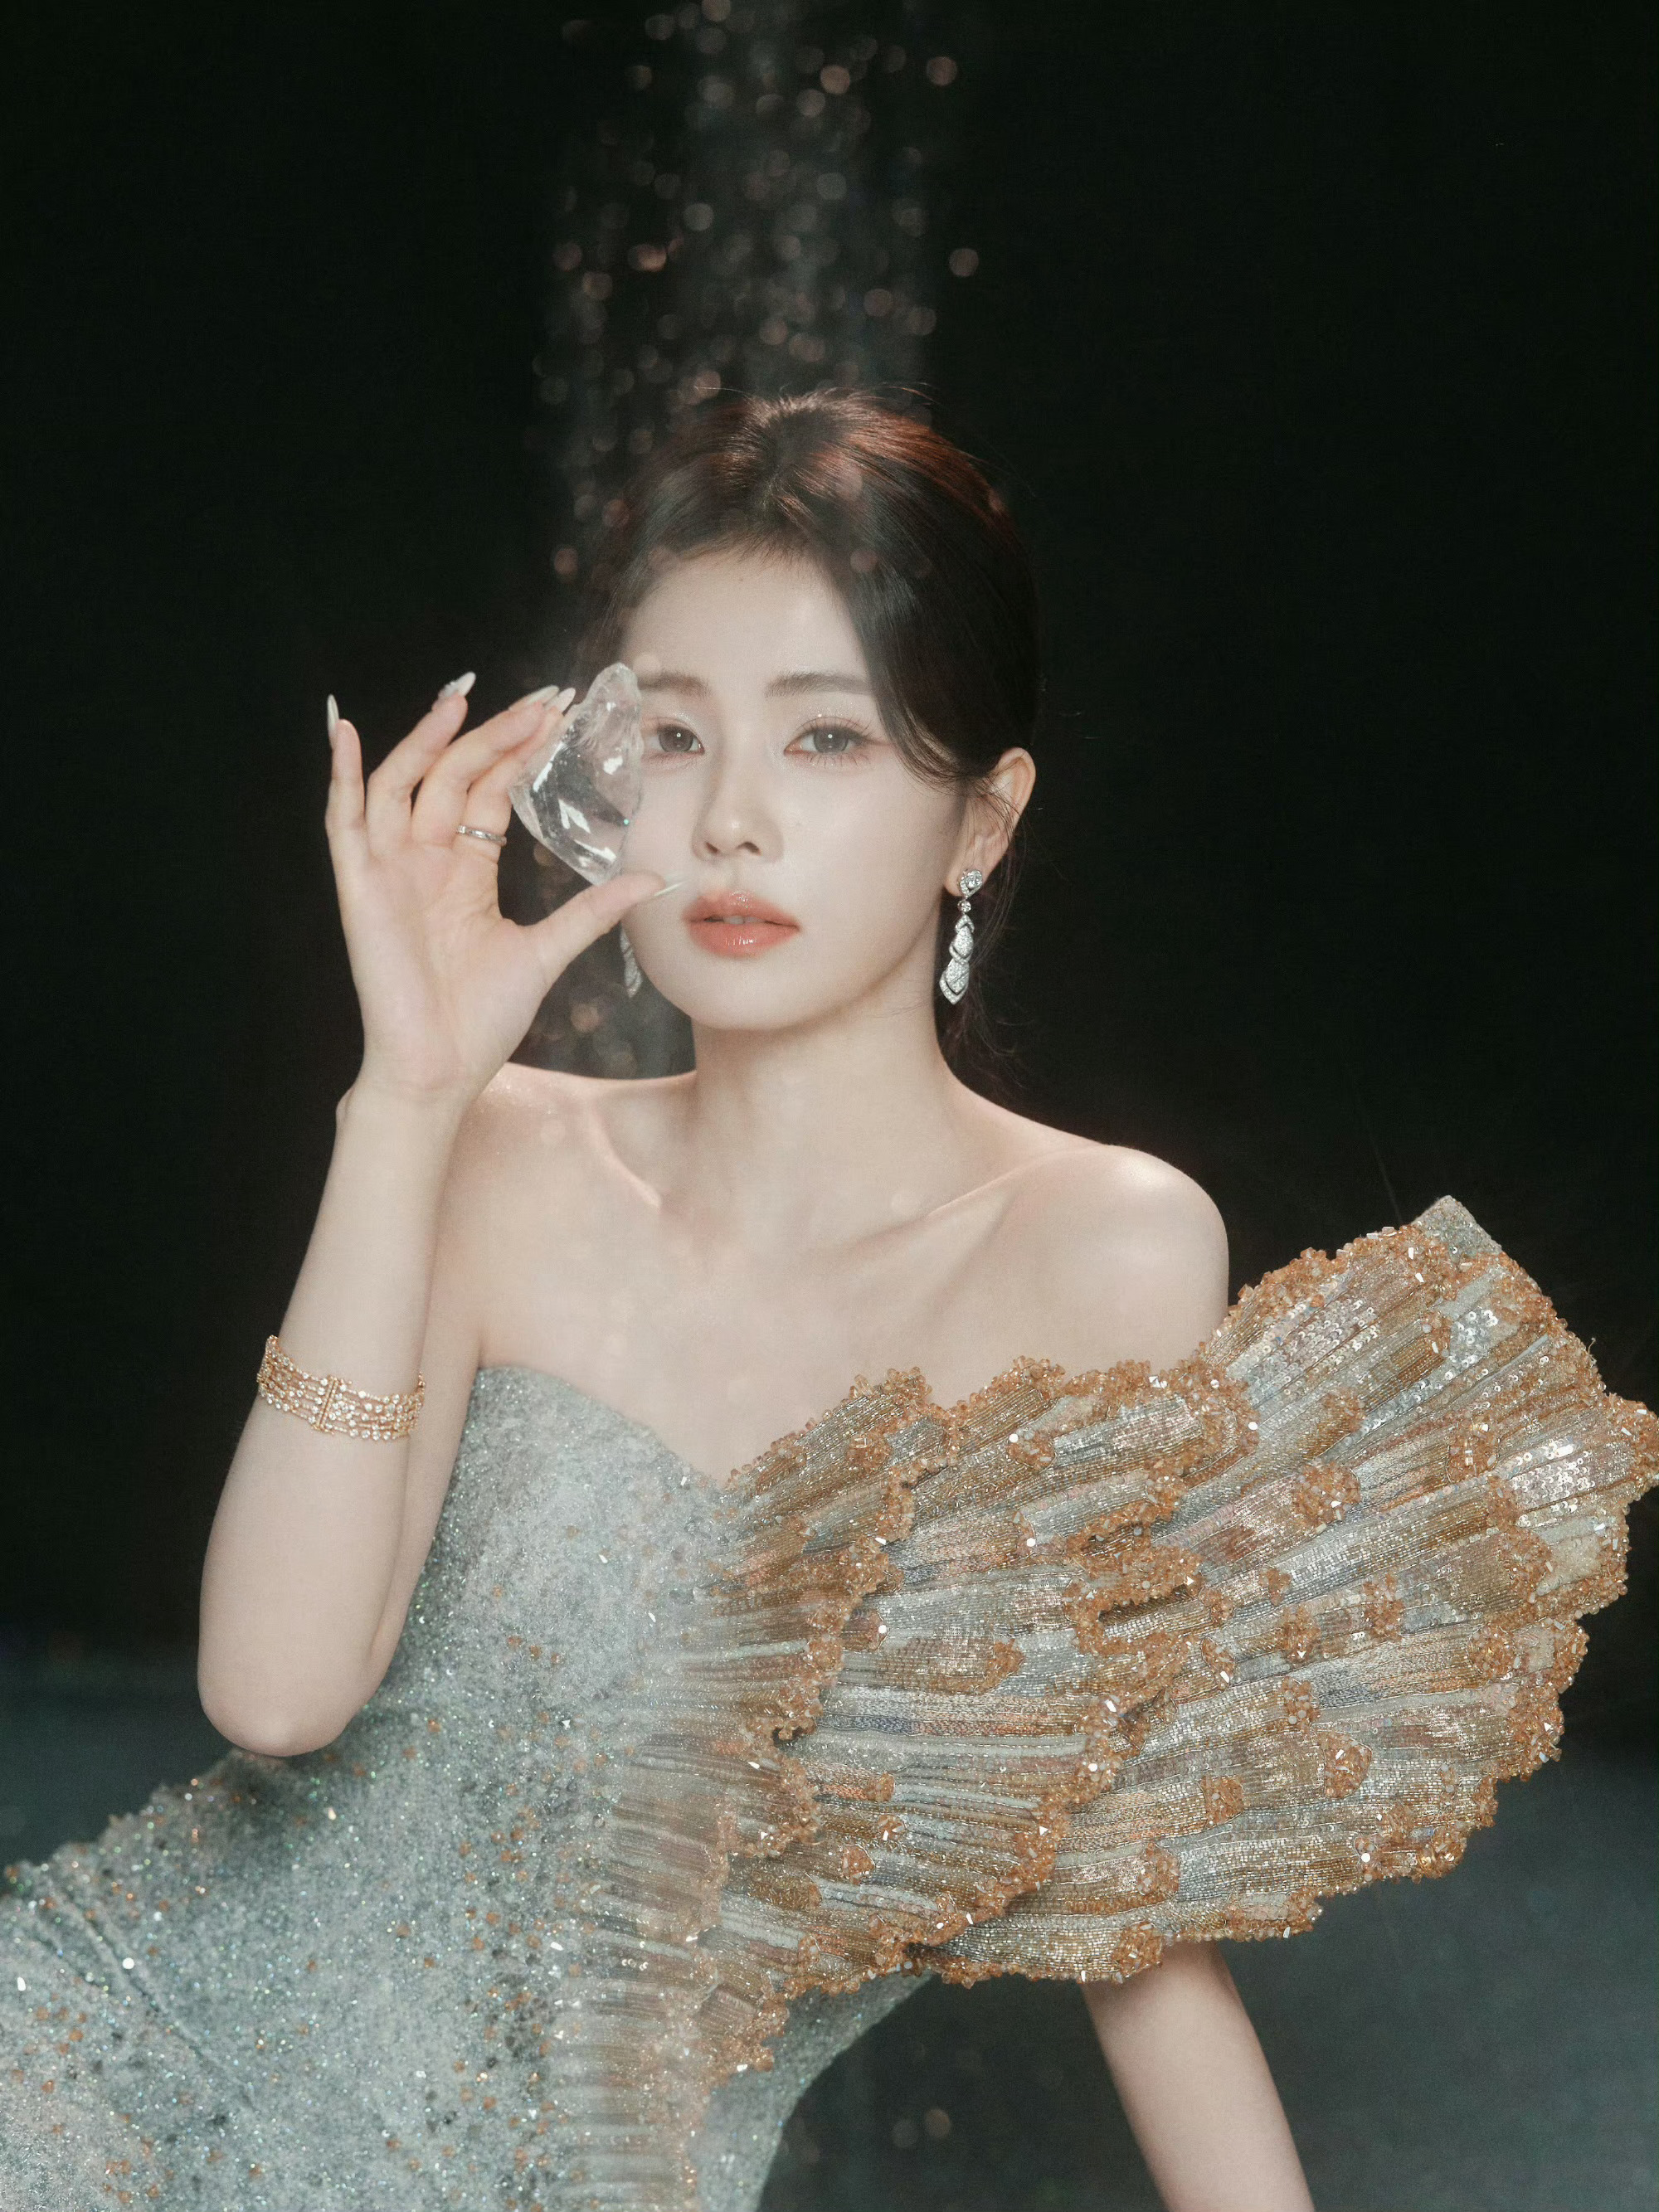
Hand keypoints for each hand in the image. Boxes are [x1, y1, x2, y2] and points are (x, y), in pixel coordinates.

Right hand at [323, 680, 663, 1109]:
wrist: (439, 1070)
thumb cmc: (482, 1021)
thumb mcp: (548, 952)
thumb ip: (592, 910)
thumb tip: (650, 877)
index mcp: (465, 872)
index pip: (490, 792)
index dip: (521, 751)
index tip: (560, 713)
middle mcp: (424, 860)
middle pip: (455, 776)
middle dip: (495, 735)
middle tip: (541, 701)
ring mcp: (389, 870)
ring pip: (403, 784)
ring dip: (430, 740)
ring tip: (463, 699)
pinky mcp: (360, 888)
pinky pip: (343, 821)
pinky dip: (341, 776)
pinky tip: (346, 732)